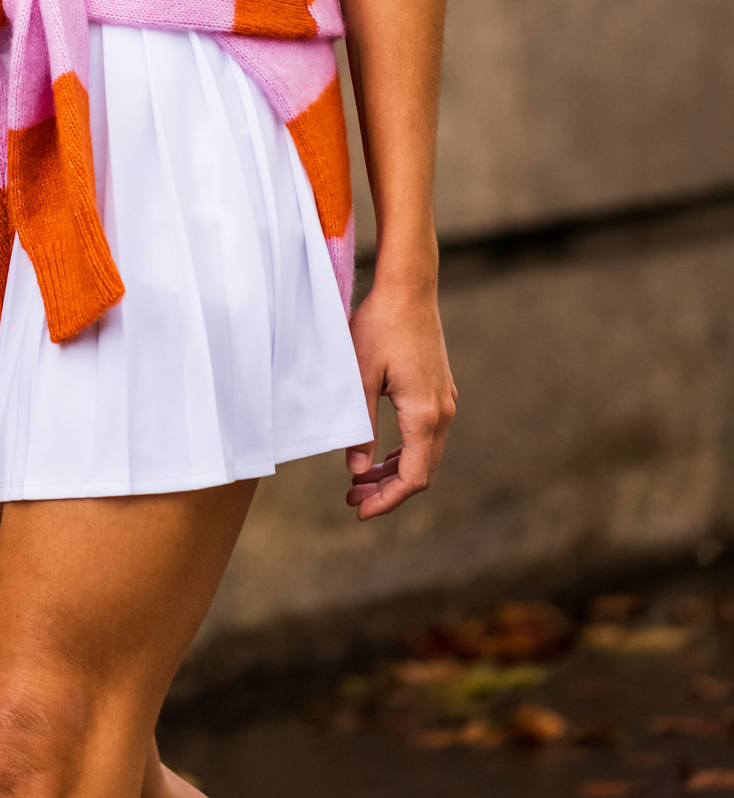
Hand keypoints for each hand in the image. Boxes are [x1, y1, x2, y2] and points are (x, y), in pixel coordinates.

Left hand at [344, 280, 455, 519]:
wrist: (408, 287)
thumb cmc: (379, 325)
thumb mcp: (359, 376)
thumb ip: (360, 427)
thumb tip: (357, 471)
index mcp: (424, 414)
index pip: (412, 477)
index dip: (387, 500)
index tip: (359, 511)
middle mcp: (442, 412)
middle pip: (421, 471)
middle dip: (388, 490)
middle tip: (353, 498)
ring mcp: (444, 400)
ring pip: (425, 453)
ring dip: (395, 471)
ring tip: (361, 480)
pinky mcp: (439, 389)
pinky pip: (426, 434)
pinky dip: (404, 450)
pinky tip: (379, 453)